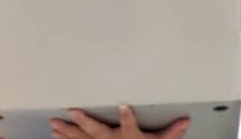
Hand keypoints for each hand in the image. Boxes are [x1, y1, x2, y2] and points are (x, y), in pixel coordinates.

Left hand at [49, 105, 189, 138]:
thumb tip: (186, 121)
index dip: (127, 117)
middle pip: (98, 132)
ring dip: (68, 131)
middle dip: (85, 122)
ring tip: (54, 123)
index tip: (122, 105)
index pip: (130, 125)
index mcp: (129, 137)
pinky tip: (54, 135)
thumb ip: (171, 133)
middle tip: (72, 111)